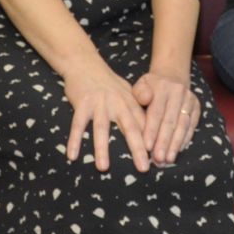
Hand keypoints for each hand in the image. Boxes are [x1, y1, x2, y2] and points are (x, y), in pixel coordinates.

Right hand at [62, 57, 149, 173]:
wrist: (85, 64)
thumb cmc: (108, 84)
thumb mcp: (127, 95)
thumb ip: (137, 113)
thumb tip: (150, 135)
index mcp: (131, 103)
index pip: (145, 126)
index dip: (153, 142)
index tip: (160, 160)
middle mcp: (118, 103)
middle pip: (129, 128)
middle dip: (137, 149)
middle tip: (144, 169)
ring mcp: (99, 103)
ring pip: (102, 128)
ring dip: (102, 148)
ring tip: (103, 168)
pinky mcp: (82, 103)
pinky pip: (78, 124)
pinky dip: (74, 140)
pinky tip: (72, 156)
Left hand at [132, 68, 198, 165]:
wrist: (171, 76)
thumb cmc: (151, 87)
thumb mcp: (141, 85)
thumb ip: (139, 93)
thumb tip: (145, 99)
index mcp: (161, 87)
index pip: (156, 112)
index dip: (151, 130)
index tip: (146, 147)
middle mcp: (178, 92)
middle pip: (170, 121)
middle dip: (164, 142)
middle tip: (158, 159)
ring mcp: (189, 99)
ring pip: (182, 125)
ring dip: (175, 144)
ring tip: (168, 159)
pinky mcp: (197, 107)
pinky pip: (192, 126)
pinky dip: (185, 139)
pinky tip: (178, 151)